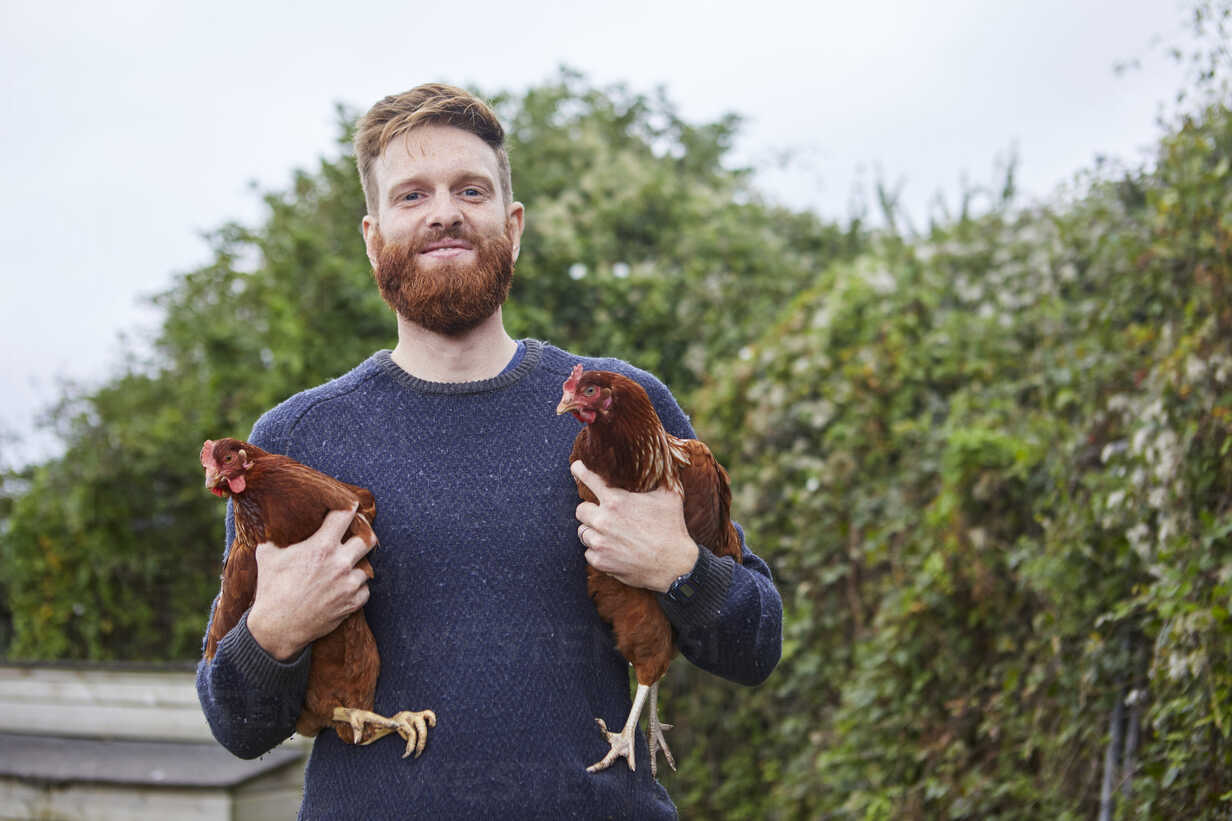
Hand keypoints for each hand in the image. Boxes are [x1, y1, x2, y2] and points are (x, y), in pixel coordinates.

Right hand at [246, 504, 375, 660]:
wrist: (277, 628)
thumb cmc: (271, 590)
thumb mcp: (267, 556)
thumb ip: (275, 538)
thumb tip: (270, 524)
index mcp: (321, 546)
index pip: (345, 516)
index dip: (349, 508)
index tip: (351, 507)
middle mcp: (340, 563)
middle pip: (368, 539)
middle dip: (363, 536)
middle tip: (356, 538)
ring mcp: (349, 584)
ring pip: (367, 567)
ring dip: (358, 567)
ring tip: (345, 569)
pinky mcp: (352, 603)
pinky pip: (365, 590)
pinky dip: (357, 588)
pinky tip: (345, 588)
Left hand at [571, 460, 697, 591]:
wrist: (675, 565)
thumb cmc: (672, 529)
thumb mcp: (669, 497)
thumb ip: (659, 479)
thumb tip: (661, 465)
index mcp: (617, 501)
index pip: (590, 480)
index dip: (580, 471)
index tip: (576, 467)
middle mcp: (603, 520)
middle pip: (580, 510)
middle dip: (590, 511)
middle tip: (603, 515)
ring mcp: (600, 542)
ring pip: (583, 532)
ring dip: (593, 532)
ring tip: (610, 535)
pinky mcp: (600, 561)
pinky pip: (588, 552)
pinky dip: (598, 551)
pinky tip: (613, 550)